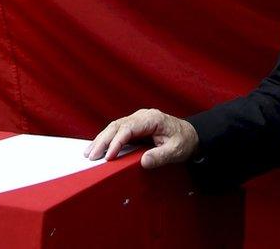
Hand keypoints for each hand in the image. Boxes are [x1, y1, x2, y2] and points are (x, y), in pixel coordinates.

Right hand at [84, 108, 198, 168]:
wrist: (190, 135)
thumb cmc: (184, 141)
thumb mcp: (176, 150)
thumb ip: (160, 156)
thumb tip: (143, 162)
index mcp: (152, 119)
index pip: (129, 128)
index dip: (117, 141)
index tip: (109, 155)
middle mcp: (142, 116)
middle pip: (117, 125)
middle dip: (103, 140)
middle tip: (92, 156)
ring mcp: (137, 120)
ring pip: (114, 127)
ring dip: (101, 140)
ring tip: (89, 153)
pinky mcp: (134, 126)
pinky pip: (117, 131)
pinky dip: (106, 139)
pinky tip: (97, 148)